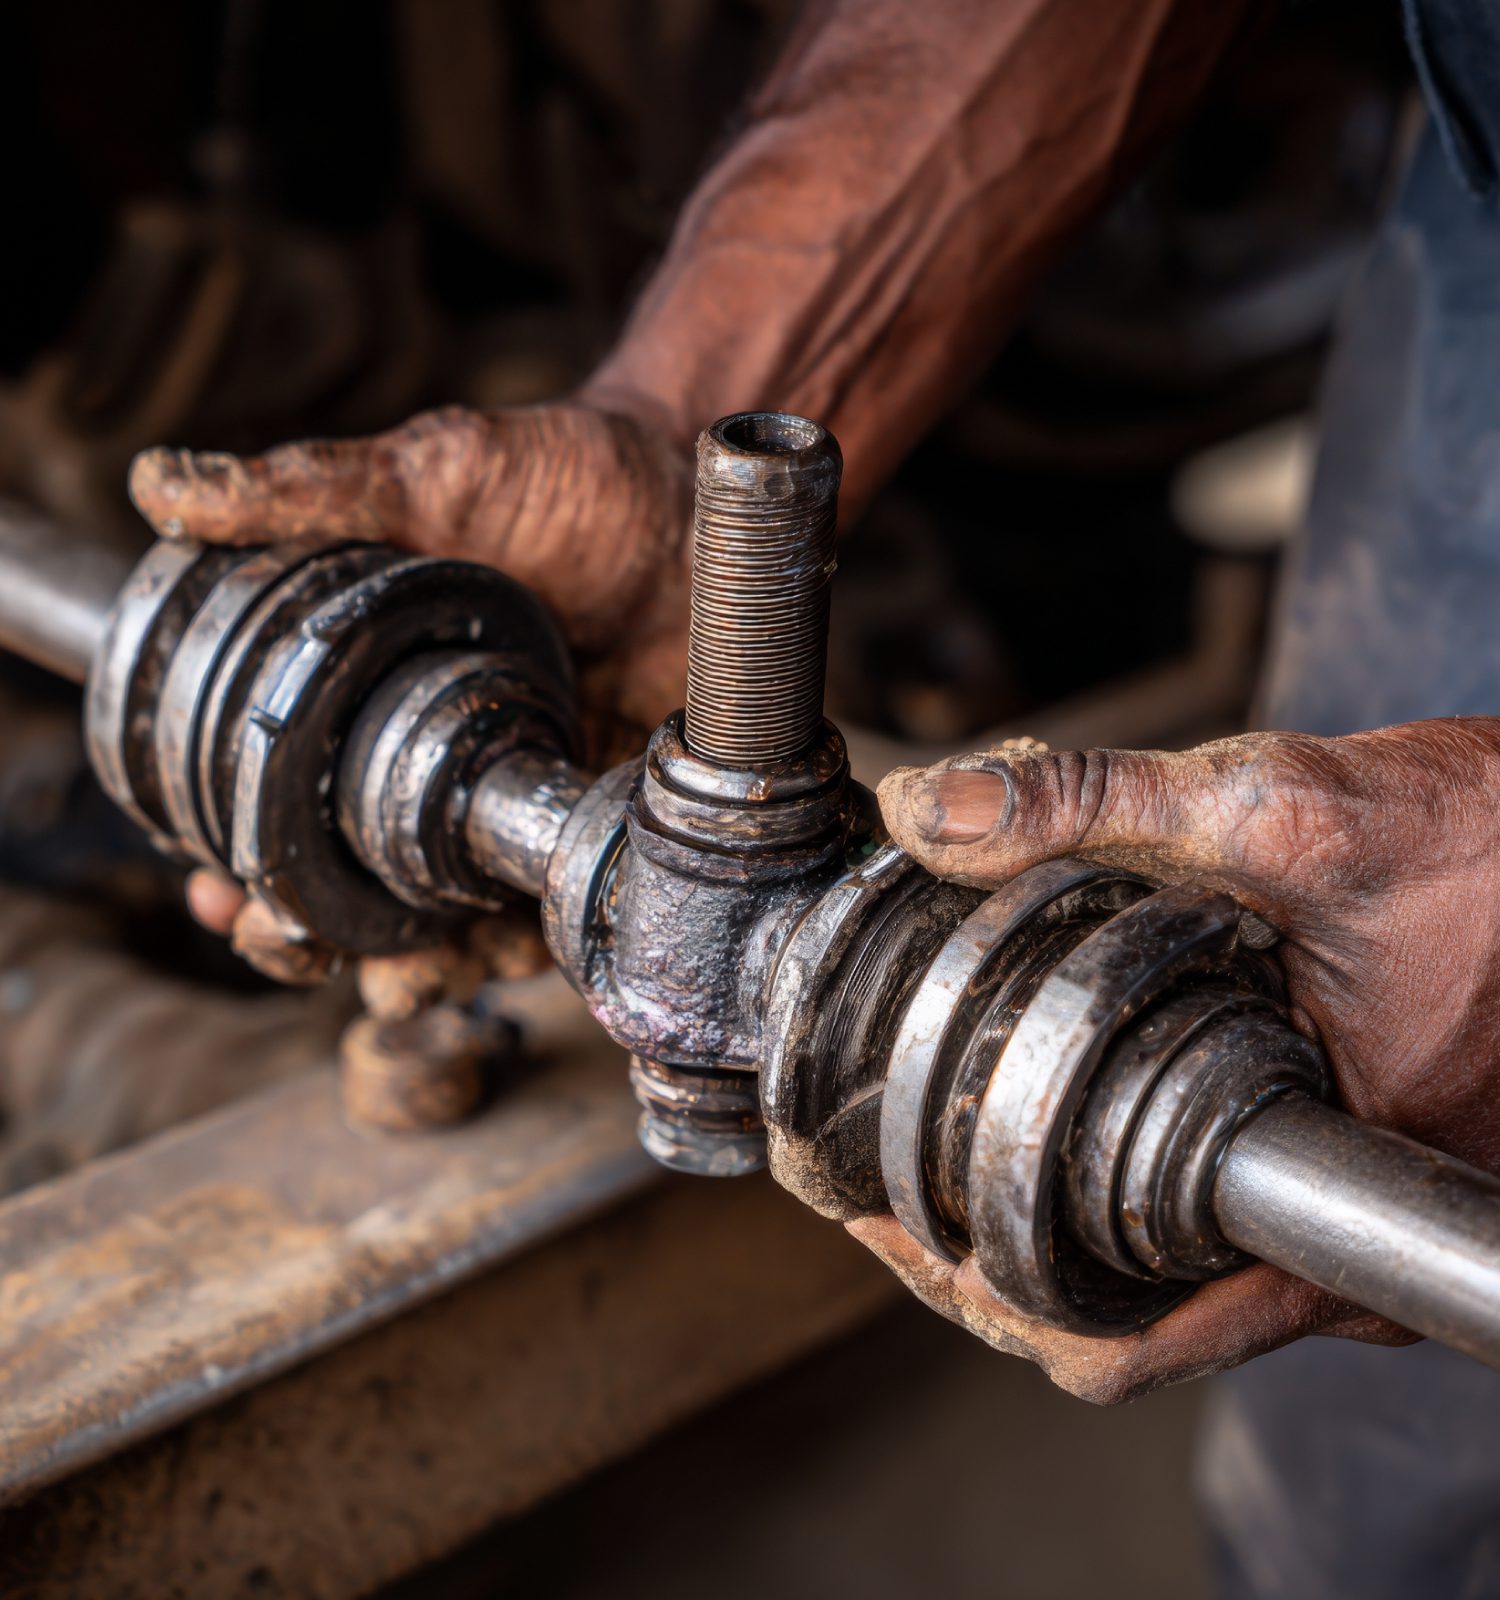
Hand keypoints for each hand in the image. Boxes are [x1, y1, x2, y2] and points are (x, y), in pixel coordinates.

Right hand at [134, 392, 692, 960]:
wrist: (695, 490)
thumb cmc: (563, 481)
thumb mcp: (435, 472)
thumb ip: (313, 490)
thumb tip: (165, 485)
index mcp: (377, 702)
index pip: (288, 802)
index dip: (241, 859)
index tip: (213, 889)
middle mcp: (441, 767)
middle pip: (358, 888)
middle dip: (308, 940)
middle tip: (289, 946)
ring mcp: (523, 802)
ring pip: (456, 922)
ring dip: (416, 971)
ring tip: (395, 984)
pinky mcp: (608, 820)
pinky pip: (568, 908)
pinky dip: (535, 950)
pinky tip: (509, 959)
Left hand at [866, 718, 1499, 1400]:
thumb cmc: (1475, 842)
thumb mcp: (1274, 806)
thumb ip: (1095, 802)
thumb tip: (936, 813)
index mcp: (1332, 1220)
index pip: (1120, 1340)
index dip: (982, 1293)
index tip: (887, 1226)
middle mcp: (1337, 1254)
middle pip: (1113, 1319)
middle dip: (979, 1258)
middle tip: (873, 1186)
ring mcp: (1329, 1220)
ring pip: (1149, 1278)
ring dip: (1030, 1225)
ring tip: (921, 1164)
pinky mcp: (1323, 1169)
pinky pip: (1193, 1221)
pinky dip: (1096, 1187)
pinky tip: (1029, 1122)